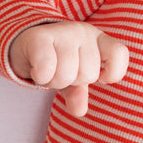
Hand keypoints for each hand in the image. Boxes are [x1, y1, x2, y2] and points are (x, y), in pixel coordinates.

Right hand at [9, 21, 128, 116]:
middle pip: (89, 72)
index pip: (119, 53)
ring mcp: (62, 32)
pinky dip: (41, 77)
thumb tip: (79, 110)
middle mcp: (83, 32)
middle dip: (73, 81)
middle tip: (61, 72)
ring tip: (48, 72)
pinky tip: (37, 71)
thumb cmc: (56, 60)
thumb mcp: (72, 77)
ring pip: (67, 73)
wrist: (24, 43)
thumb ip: (78, 92)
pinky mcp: (39, 37)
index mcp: (98, 40)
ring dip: (54, 81)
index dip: (112, 72)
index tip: (100, 78)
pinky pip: (46, 67)